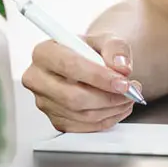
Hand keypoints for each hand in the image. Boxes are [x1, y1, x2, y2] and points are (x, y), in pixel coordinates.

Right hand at [21, 32, 140, 131]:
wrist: (86, 63)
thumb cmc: (90, 50)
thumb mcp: (104, 39)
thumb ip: (116, 48)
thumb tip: (121, 67)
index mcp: (44, 52)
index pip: (70, 66)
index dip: (99, 77)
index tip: (123, 82)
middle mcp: (37, 78)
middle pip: (73, 96)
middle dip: (108, 97)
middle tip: (130, 92)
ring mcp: (44, 102)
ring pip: (80, 114)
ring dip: (110, 109)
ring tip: (128, 97)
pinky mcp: (54, 120)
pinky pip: (82, 127)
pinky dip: (105, 120)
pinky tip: (118, 108)